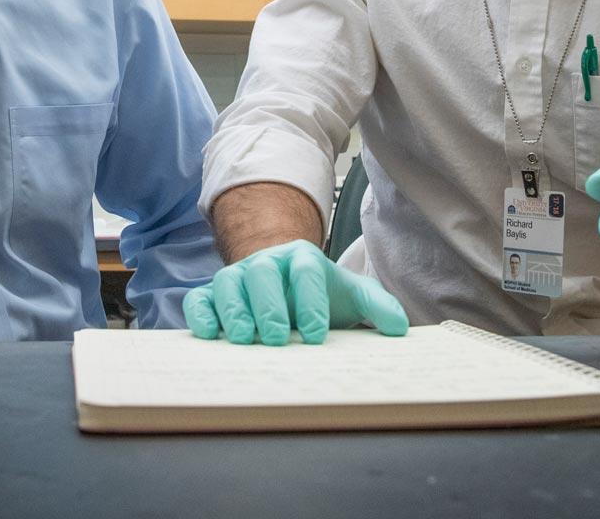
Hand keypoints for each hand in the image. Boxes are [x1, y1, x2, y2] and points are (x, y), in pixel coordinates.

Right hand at [182, 239, 407, 344]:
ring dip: (234, 310)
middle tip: (278, 338)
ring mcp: (237, 278)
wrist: (285, 285)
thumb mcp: (352, 296)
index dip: (310, 300)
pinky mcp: (213, 296)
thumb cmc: (320, 295)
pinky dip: (201, 314)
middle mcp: (266, 264)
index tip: (316, 334)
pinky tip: (211, 334)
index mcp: (302, 260)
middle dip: (268, 304)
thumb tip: (400, 327)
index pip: (305, 270)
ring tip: (244, 339)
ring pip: (227, 283)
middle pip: (261, 272)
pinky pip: (199, 299)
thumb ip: (377, 306)